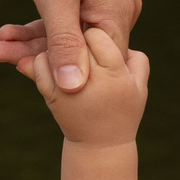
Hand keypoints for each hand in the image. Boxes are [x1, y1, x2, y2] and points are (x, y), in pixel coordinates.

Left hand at [0, 0, 141, 91]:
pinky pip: (61, 21)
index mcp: (119, 11)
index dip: (65, 74)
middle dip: (37, 56)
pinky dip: (35, 28)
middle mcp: (117, 7)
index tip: (26, 74)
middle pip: (80, 50)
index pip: (99, 62)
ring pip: (66, 36)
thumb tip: (74, 89)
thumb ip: (64, 45)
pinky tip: (5, 34)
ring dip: (30, 43)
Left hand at [31, 26, 149, 147]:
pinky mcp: (51, 96)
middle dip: (76, 42)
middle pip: (74, 41)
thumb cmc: (123, 111)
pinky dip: (42, 61)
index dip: (95, 36)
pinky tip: (53, 65)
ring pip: (53, 51)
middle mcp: (90, 81)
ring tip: (67, 58)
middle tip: (80, 50)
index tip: (96, 44)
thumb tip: (116, 37)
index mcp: (115, 74)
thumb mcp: (140, 86)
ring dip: (57, 50)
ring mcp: (67, 89)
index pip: (97, 35)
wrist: (100, 144)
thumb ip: (136, 58)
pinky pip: (38, 67)